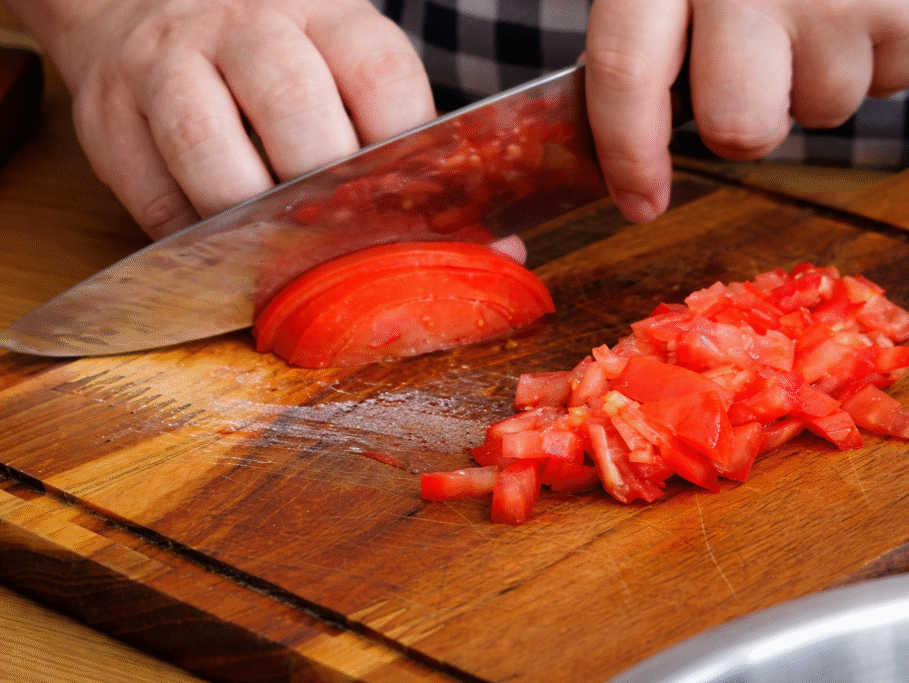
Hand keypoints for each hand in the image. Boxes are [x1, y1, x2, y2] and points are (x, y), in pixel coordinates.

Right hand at [14, 0, 435, 238]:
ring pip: (207, 144)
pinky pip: (152, 193)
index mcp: (323, 14)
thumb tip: (481, 240)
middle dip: (322, 184)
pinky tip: (220, 249)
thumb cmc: (273, 62)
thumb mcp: (336, 62)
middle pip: (293, 103)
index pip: (377, 72)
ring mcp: (167, 63)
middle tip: (337, 229)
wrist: (143, 11)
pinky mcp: (108, 113)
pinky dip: (191, 236)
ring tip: (272, 243)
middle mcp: (244, 26)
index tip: (408, 202)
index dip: (400, 147)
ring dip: (247, 212)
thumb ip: (388, 130)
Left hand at [584, 0, 908, 223]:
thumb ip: (644, 23)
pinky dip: (881, 54)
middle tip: (757, 67)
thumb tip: (619, 136)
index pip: (625, 74)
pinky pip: (893, 82)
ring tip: (824, 3)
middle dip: (745, 121)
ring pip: (820, 112)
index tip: (639, 204)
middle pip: (736, 126)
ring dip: (819, 78)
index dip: (629, 155)